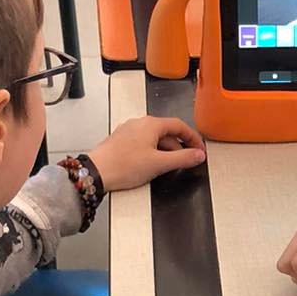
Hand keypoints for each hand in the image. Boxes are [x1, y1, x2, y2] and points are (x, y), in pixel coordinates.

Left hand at [87, 115, 205, 191]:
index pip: (180, 126)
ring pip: (155, 138)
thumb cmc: (123, 166)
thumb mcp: (160, 164)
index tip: (199, 150)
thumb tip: (197, 155)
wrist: (97, 172)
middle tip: (187, 161)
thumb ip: (183, 158)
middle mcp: (139, 123)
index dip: (193, 138)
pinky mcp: (121, 141)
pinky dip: (153, 152)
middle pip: (167, 132)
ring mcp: (129, 131)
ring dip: (166, 150)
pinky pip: (143, 143)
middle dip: (179, 147)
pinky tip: (151, 165)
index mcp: (151, 124)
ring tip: (169, 166)